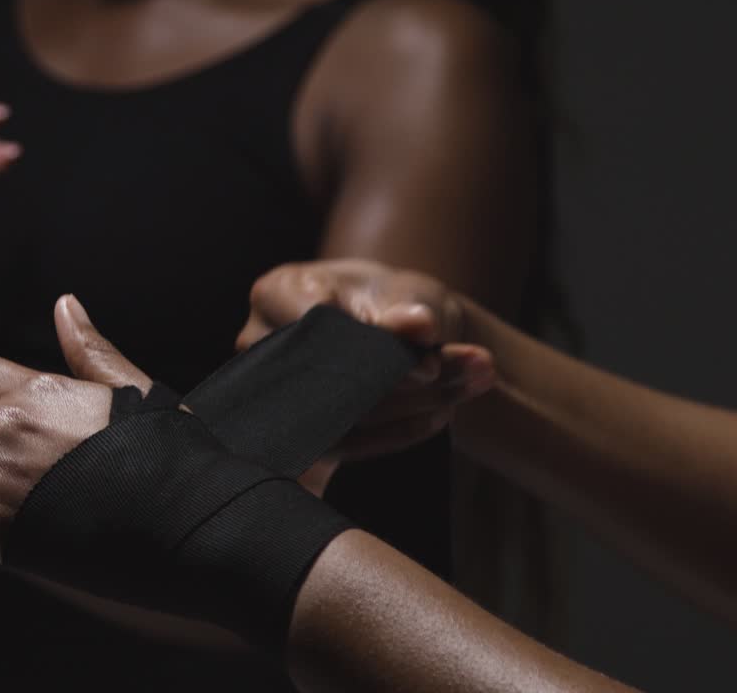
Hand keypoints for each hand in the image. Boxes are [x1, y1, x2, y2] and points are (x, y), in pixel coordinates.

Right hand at [238, 259, 495, 460]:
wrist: (388, 328)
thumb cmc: (388, 299)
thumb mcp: (407, 293)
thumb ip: (409, 310)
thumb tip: (415, 327)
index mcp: (274, 294)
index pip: (315, 324)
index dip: (371, 345)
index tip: (429, 361)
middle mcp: (260, 346)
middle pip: (327, 373)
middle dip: (405, 380)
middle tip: (474, 370)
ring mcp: (274, 394)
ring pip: (342, 413)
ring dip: (416, 404)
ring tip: (476, 381)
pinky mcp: (301, 433)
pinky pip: (349, 444)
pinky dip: (403, 431)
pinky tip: (444, 413)